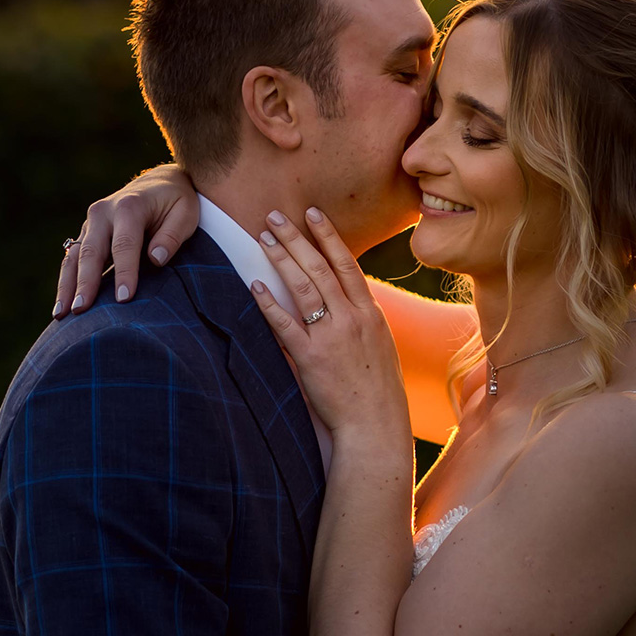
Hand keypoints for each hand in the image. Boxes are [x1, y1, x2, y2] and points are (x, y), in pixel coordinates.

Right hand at [53, 164, 199, 315]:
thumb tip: (156, 259)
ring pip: (75, 257)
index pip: (125, 244)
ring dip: (67, 286)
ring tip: (61, 314)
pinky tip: (63, 306)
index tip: (124, 299)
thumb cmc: (175, 202)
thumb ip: (172, 235)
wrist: (158, 183)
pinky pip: (72, 259)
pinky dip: (66, 282)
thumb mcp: (185, 212)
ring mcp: (91, 223)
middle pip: (92, 251)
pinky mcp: (86, 234)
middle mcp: (104, 212)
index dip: (124, 272)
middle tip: (82, 310)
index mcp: (130, 206)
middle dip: (86, 282)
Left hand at [251, 209, 409, 443]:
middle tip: (276, 216)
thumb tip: (347, 297)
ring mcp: (331, 337)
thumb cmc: (378, 387)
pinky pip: (286, 326)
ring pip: (304, 288)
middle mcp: (352, 318)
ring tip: (264, 239)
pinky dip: (270, 304)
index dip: (328, 236)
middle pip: (321, 268)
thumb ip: (363, 318)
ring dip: (282, 260)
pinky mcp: (311, 358)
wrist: (375, 422)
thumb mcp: (380, 344)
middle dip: (297, 238)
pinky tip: (255, 286)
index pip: (347, 264)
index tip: (313, 213)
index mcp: (370, 313)